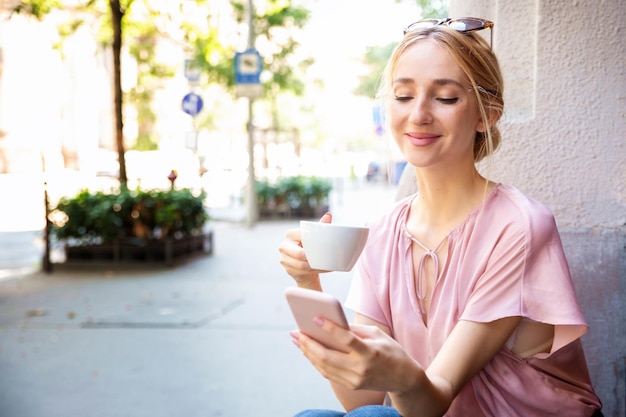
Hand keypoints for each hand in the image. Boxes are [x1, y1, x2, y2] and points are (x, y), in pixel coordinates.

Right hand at [278, 213, 331, 287]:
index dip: (314, 243)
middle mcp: (284, 246)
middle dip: (314, 258)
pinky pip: (303, 272)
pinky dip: (315, 272)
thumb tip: (328, 215)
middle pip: (300, 254)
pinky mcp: (288, 270)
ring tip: (328, 266)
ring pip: (302, 265)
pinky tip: (323, 270)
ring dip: (316, 267)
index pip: (302, 237)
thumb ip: (320, 226)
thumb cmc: (309, 247)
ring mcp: (284, 259)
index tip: (326, 247)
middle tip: (327, 259)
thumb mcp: (314, 237)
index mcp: (290, 235)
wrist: (305, 266)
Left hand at [291, 318, 420, 392]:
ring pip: (324, 367)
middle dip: (308, 343)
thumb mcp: (377, 334)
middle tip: (296, 331)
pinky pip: (328, 373)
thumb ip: (355, 329)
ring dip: (308, 353)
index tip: (315, 318)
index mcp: (370, 353)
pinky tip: (308, 350)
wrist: (404, 379)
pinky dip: (316, 361)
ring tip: (297, 340)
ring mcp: (355, 380)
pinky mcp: (351, 385)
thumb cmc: (391, 351)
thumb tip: (332, 323)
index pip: (346, 340)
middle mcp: (361, 369)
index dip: (330, 329)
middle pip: (328, 357)